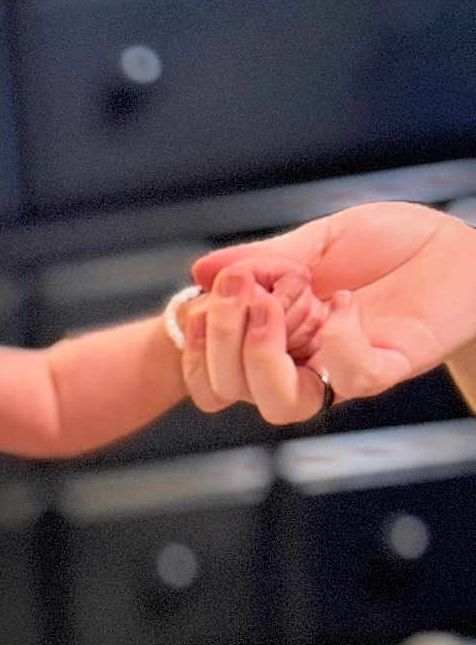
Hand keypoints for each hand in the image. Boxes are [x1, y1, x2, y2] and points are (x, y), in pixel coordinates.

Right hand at [192, 203, 475, 402]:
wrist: (460, 246)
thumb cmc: (394, 243)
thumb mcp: (319, 239)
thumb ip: (263, 258)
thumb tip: (198, 273)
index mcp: (276, 335)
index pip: (215, 371)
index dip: (195, 351)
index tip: (198, 303)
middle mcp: (301, 361)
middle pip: (235, 391)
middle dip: (222, 342)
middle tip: (238, 291)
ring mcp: (341, 369)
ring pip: (282, 405)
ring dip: (264, 358)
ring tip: (275, 306)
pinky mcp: (387, 367)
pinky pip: (351, 379)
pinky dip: (338, 340)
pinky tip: (343, 302)